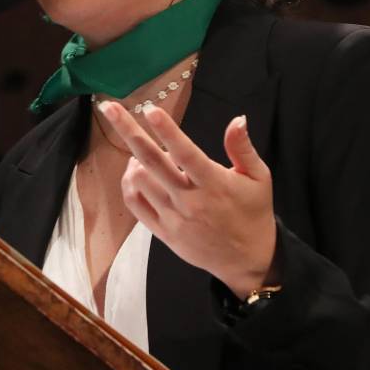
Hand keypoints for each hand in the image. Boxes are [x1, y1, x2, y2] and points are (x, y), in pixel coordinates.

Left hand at [97, 100, 277, 299]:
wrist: (247, 261)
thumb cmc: (253, 213)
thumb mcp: (259, 178)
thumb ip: (243, 148)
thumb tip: (237, 119)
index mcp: (214, 184)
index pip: (185, 153)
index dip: (167, 131)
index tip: (150, 109)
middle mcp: (190, 200)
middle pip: (153, 161)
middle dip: (129, 132)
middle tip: (110, 108)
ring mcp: (174, 218)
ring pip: (141, 183)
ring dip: (132, 159)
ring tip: (135, 144)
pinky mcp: (163, 233)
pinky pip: (137, 205)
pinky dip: (129, 185)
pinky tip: (133, 171)